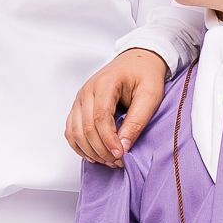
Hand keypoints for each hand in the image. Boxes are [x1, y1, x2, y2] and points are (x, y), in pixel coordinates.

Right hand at [66, 49, 169, 167]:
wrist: (137, 61)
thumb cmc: (145, 75)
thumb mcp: (151, 95)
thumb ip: (137, 120)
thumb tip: (124, 145)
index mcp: (105, 83)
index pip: (100, 118)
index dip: (108, 140)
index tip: (121, 154)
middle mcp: (87, 91)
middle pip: (86, 128)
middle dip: (101, 150)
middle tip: (119, 161)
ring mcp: (80, 99)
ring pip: (75, 132)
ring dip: (90, 151)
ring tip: (109, 161)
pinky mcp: (78, 107)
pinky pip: (71, 131)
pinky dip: (80, 146)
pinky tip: (95, 155)